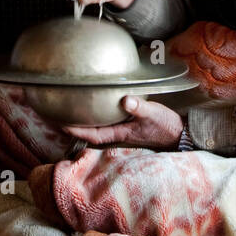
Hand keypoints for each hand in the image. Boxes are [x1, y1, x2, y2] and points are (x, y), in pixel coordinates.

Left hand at [63, 96, 183, 148]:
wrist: (178, 133)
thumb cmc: (165, 125)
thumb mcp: (153, 114)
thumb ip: (139, 107)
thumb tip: (125, 100)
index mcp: (120, 133)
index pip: (92, 135)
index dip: (76, 130)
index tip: (61, 124)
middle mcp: (117, 132)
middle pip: (90, 131)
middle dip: (74, 126)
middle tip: (57, 116)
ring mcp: (122, 128)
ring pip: (97, 126)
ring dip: (83, 120)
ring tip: (69, 110)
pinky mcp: (127, 123)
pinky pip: (107, 120)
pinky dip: (96, 115)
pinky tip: (93, 105)